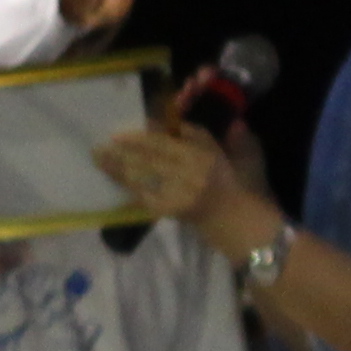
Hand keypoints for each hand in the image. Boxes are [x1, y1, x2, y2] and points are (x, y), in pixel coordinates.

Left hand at [94, 117, 276, 251]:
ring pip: (144, 174)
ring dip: (119, 166)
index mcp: (209, 155)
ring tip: (99, 157)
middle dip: (126, 146)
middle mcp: (191, 171)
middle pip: (153, 153)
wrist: (248, 230)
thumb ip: (236, 136)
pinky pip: (145, 196)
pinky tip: (114, 180)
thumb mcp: (249, 156)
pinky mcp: (172, 210)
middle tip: (104, 140)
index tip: (133, 126)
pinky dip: (129, 188)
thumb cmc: (251, 190)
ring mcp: (179, 192)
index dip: (151, 130)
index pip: (176, 137)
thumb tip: (216, 121)